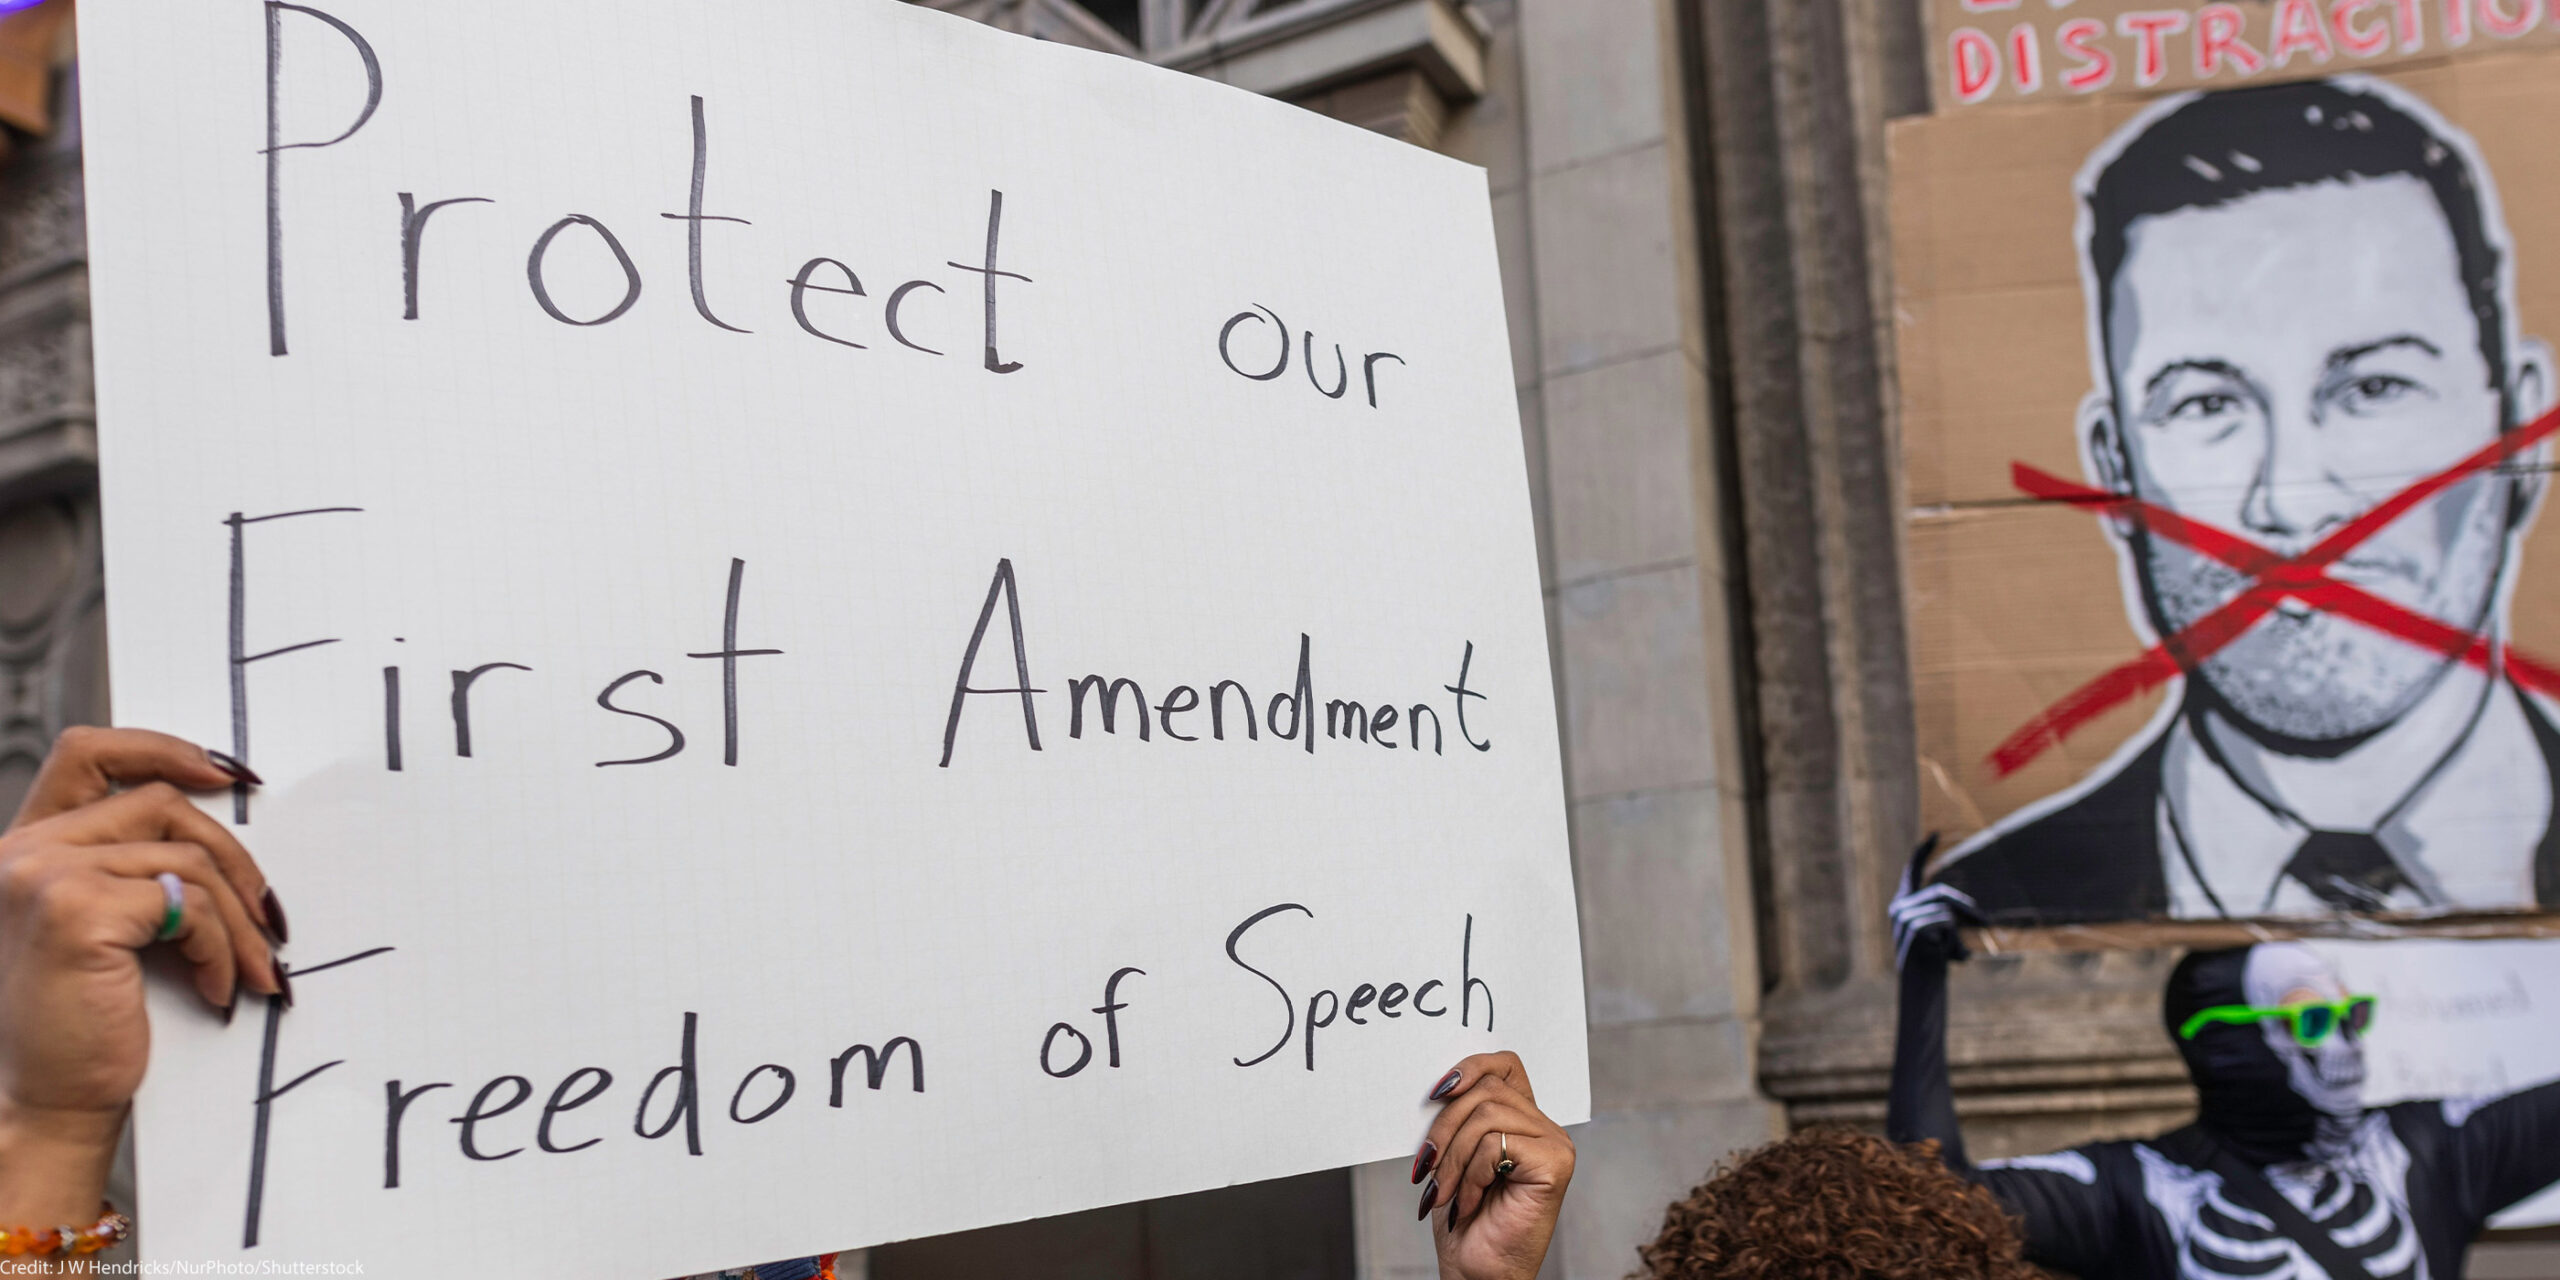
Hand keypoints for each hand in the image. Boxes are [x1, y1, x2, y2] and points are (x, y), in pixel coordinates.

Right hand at [0, 728, 280, 1224]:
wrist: (52, 1101)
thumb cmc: (88, 1021)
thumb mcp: (108, 927)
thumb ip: (135, 867)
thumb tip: (227, 824)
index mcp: (28, 846)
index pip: (88, 752)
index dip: (164, 747)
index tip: (230, 776)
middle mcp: (24, 851)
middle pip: (163, 804)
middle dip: (235, 859)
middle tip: (269, 918)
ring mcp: (44, 875)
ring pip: (189, 860)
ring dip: (239, 920)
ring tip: (252, 970)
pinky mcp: (76, 911)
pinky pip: (190, 905)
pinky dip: (221, 948)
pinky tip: (218, 989)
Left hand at [1413, 1052, 1572, 1279]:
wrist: (1478, 1273)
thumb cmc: (1464, 1219)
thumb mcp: (1452, 1156)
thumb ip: (1457, 1117)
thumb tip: (1436, 1085)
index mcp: (1523, 1120)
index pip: (1504, 1064)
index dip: (1470, 1066)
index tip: (1436, 1092)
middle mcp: (1544, 1128)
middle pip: (1485, 1089)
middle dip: (1443, 1128)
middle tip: (1425, 1169)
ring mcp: (1554, 1144)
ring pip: (1485, 1116)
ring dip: (1452, 1159)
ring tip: (1444, 1193)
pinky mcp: (1554, 1163)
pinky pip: (1495, 1144)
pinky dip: (1470, 1174)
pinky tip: (1468, 1202)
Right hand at [1888, 833, 1979, 968]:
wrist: (1921, 992)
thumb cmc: (1935, 963)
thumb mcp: (1944, 936)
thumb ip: (1948, 918)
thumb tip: (1974, 914)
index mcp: (1904, 904)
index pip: (1912, 871)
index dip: (1923, 852)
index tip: (1935, 834)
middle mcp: (1899, 907)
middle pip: (1942, 894)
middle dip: (1967, 909)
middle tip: (1986, 923)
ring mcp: (1902, 918)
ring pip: (1946, 912)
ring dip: (1957, 935)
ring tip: (1951, 955)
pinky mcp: (1911, 929)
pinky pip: (1945, 924)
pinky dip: (1952, 942)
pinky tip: (1944, 958)